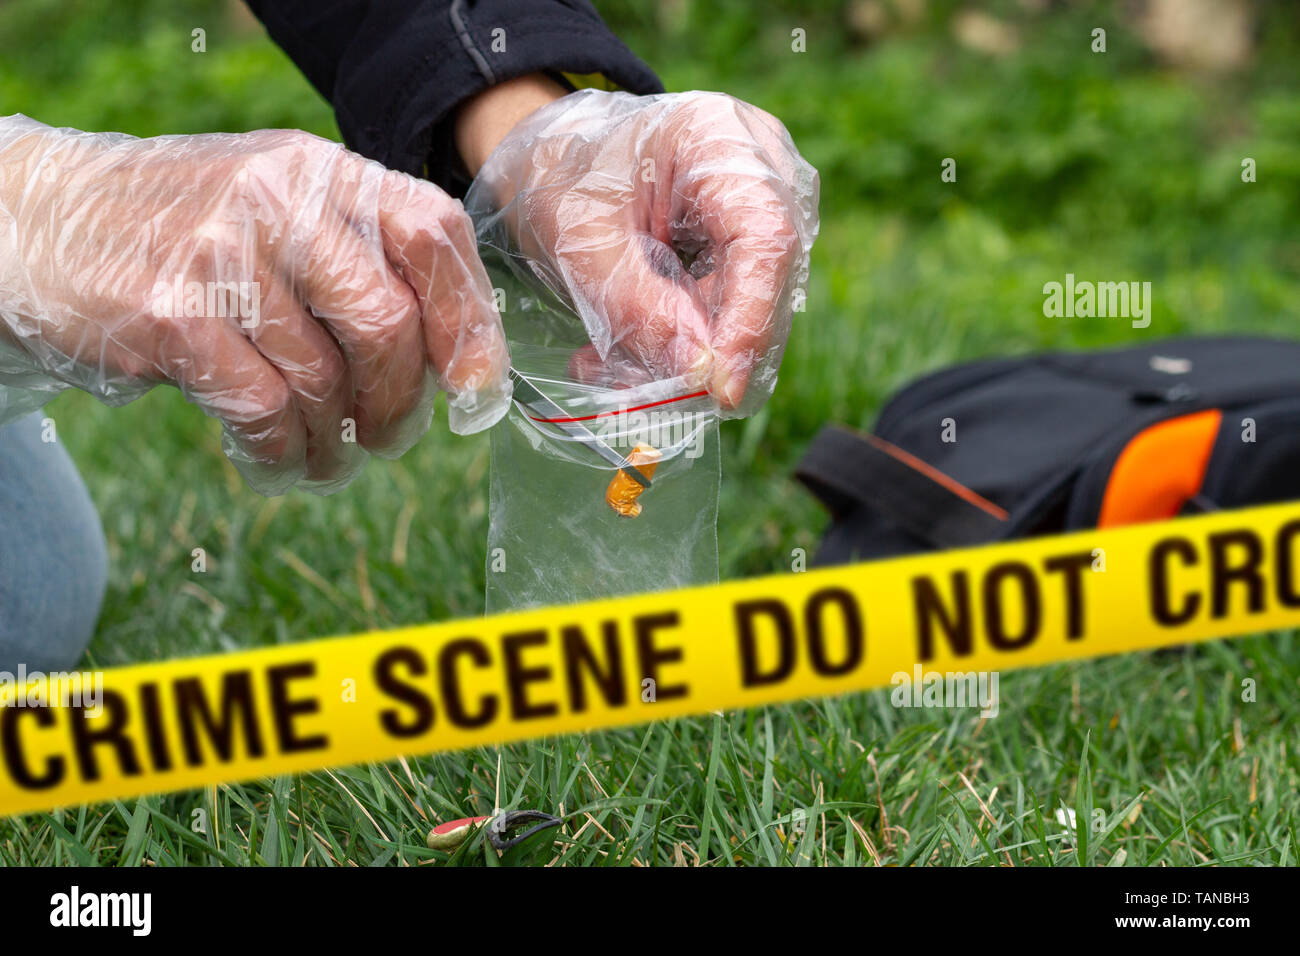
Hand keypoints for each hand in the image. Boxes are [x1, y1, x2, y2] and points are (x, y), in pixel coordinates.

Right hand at [0, 117, 508, 493]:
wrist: (39, 223)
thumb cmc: (191, 234)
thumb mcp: (283, 212)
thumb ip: (364, 262)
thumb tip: (462, 360)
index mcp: (323, 170)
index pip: (433, 232)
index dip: (470, 322)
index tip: (476, 390)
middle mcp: (278, 199)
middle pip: (388, 321)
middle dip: (401, 402)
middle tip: (388, 437)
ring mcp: (221, 254)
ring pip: (324, 380)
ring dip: (336, 442)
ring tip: (329, 459)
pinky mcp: (172, 315)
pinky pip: (264, 412)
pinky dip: (284, 456)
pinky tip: (282, 464)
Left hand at [460, 85, 818, 413]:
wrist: (552, 160)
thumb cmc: (561, 176)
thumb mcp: (579, 240)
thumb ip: (636, 303)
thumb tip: (700, 373)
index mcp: (721, 136)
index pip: (766, 236)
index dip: (750, 320)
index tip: (720, 388)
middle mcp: (763, 170)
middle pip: (766, 282)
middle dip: (704, 350)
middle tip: (634, 388)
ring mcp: (762, 211)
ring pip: (748, 311)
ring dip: (680, 356)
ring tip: (600, 367)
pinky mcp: (745, 251)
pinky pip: (727, 315)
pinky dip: (674, 345)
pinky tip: (615, 355)